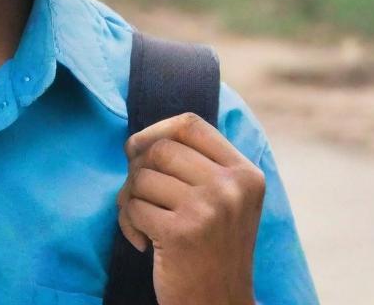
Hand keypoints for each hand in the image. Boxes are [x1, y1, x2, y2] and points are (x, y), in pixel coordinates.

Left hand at [116, 112, 264, 304]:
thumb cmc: (211, 249)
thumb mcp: (223, 200)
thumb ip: (194, 164)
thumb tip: (134, 142)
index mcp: (245, 173)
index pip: (190, 125)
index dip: (157, 131)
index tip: (140, 150)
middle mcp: (231, 187)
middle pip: (161, 149)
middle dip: (139, 170)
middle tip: (141, 196)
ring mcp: (208, 209)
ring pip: (141, 177)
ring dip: (131, 200)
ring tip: (145, 223)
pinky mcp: (181, 233)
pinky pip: (132, 207)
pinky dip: (128, 223)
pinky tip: (144, 243)